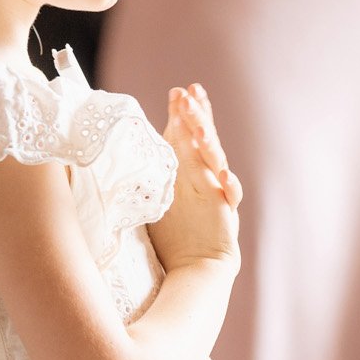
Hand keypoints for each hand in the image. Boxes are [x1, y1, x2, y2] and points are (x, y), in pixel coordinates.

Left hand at [147, 85, 242, 273]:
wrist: (195, 268)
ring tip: (198, 128)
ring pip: (216, 161)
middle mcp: (205, 176)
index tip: (178, 91)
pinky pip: (230, 195)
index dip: (186, 113)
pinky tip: (222, 173)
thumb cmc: (173, 234)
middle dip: (197, 116)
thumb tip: (129, 146)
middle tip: (189, 93)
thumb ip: (155, 170)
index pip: (188, 134)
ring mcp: (217, 192)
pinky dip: (229, 184)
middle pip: (204, 139)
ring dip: (208, 143)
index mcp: (188, 169)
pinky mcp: (225, 212)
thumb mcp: (159, 195)